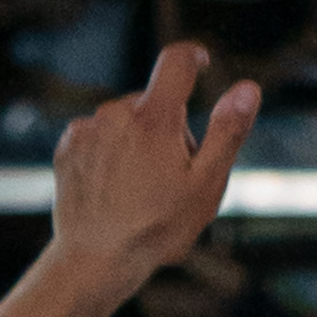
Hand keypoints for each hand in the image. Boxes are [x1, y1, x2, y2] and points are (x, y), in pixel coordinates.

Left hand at [53, 44, 258, 288]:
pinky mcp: (67, 147)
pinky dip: (110, 154)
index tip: (201, 62)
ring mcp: (87, 130)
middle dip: (169, 129)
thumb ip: (228, 131)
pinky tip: (114, 190)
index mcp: (154, 118)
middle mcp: (115, 113)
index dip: (193, 57)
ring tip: (140, 191)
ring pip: (125, 122)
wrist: (94, 260)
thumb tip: (248, 88)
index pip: (176, 62)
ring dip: (138, 143)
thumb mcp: (206, 184)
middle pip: (154, 104)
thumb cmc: (157, 227)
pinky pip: (99, 137)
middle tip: (172, 178)